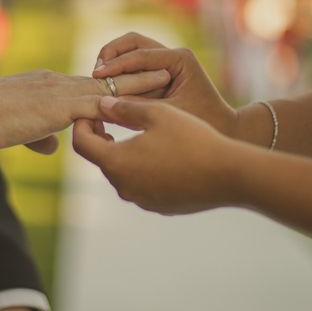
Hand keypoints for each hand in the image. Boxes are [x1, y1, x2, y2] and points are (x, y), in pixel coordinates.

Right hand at [0, 69, 169, 151]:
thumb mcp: (21, 130)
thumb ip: (41, 136)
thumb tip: (53, 145)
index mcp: (52, 87)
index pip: (92, 85)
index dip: (116, 85)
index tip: (138, 85)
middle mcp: (60, 83)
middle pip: (107, 78)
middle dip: (135, 76)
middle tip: (162, 72)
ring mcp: (61, 91)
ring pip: (110, 85)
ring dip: (139, 83)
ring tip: (165, 78)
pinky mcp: (60, 105)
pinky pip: (99, 104)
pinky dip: (123, 104)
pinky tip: (143, 106)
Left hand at [73, 97, 239, 214]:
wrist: (229, 175)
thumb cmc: (192, 139)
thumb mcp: (157, 114)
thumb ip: (123, 108)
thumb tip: (101, 104)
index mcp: (117, 163)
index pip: (82, 143)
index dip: (82, 123)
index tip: (92, 110)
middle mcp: (123, 186)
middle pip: (100, 158)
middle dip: (101, 136)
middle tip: (110, 116)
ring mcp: (140, 199)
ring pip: (121, 172)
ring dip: (121, 152)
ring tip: (136, 132)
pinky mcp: (158, 206)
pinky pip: (140, 184)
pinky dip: (140, 167)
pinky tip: (159, 152)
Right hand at [92, 32, 237, 135]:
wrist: (224, 128)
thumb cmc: (200, 123)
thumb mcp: (166, 115)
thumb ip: (137, 107)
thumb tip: (103, 104)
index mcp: (180, 59)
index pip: (140, 55)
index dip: (115, 65)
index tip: (96, 75)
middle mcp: (174, 54)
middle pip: (134, 41)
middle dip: (112, 53)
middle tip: (96, 72)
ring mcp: (168, 60)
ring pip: (133, 49)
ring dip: (114, 60)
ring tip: (99, 78)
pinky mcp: (162, 70)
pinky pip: (136, 64)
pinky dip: (121, 70)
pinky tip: (109, 87)